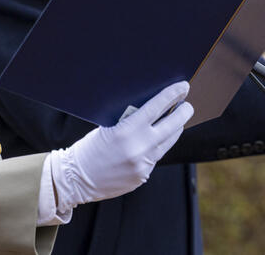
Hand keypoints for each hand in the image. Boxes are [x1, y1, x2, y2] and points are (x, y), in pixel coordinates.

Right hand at [50, 81, 192, 211]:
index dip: (173, 94)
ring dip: (174, 129)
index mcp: (126, 130)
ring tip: (176, 119)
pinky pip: (157, 156)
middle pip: (173, 125)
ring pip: (169, 141)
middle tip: (187, 104)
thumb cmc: (90, 147)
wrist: (77, 179)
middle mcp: (139, 148)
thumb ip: (131, 119)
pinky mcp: (143, 175)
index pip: (157, 107)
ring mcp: (143, 164)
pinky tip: (156, 139)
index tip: (183, 87)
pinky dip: (158, 146)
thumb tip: (154, 107)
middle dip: (183, 112)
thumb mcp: (108, 127)